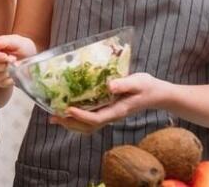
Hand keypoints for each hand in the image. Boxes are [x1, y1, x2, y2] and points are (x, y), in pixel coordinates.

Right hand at [0, 34, 37, 87]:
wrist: (32, 60)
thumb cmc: (23, 48)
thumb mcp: (18, 41)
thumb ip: (6, 41)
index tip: (5, 56)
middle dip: (1, 64)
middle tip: (14, 59)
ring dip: (7, 70)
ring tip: (16, 64)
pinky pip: (2, 82)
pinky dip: (11, 77)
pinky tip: (16, 71)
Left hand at [50, 72, 169, 133]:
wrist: (156, 94)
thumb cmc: (147, 86)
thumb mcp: (138, 81)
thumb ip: (124, 84)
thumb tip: (109, 85)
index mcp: (118, 110)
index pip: (96, 118)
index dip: (81, 116)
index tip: (68, 109)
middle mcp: (111, 116)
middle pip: (88, 126)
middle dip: (70, 123)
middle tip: (52, 116)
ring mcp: (109, 115)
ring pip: (87, 126)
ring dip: (70, 123)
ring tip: (54, 117)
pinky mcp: (107, 111)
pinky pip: (89, 120)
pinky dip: (76, 118)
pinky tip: (66, 111)